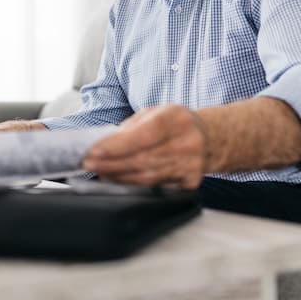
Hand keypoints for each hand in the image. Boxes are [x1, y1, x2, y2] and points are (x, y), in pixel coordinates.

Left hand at [82, 105, 207, 188]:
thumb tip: (106, 142)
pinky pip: (156, 187)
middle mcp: (186, 143)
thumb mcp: (156, 112)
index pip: (142, 136)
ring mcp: (190, 165)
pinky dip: (134, 184)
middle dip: (110, 164)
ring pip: (146, 177)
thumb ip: (131, 126)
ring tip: (99, 172)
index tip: (93, 151)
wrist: (212, 138)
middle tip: (89, 164)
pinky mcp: (190, 183)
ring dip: (118, 176)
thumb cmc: (178, 123)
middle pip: (141, 159)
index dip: (115, 146)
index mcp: (175, 120)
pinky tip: (119, 180)